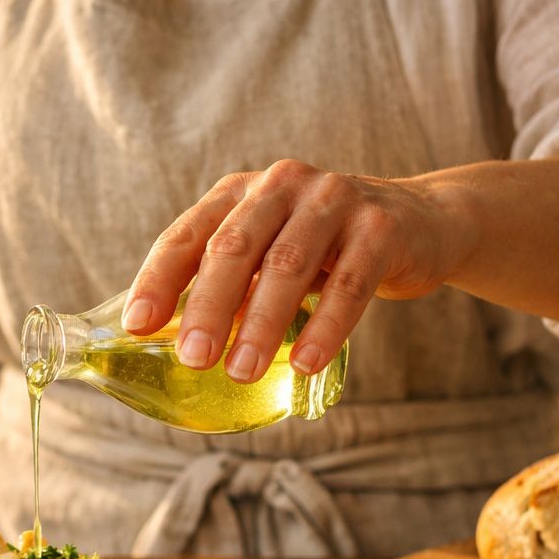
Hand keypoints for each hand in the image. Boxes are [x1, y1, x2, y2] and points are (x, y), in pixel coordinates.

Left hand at [121, 160, 468, 380]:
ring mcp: (333, 200)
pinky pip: (349, 283)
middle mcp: (282, 186)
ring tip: (241, 372)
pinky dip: (325, 327)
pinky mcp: (381, 228)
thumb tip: (175, 345)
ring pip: (287, 266)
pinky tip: (305, 365)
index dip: (158, 280)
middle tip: (193, 359)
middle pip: (234, 248)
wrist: (421, 222)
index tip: (137, 326)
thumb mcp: (269, 252)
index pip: (188, 234)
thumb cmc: (324, 249)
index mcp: (240, 193)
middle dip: (208, 307)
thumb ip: (228, 284)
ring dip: (261, 324)